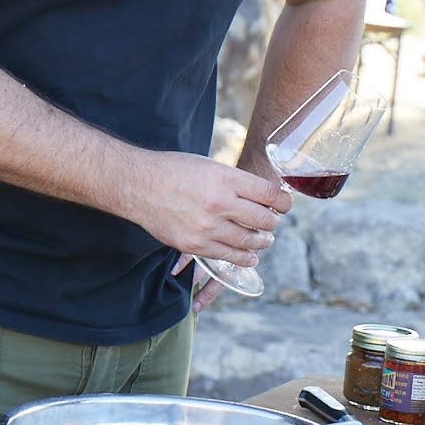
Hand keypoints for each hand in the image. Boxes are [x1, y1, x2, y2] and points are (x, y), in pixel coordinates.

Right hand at [134, 151, 289, 281]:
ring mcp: (207, 227)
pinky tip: (250, 255)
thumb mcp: (211, 166)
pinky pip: (228, 256)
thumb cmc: (175, 170)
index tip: (286, 204)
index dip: (284, 202)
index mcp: (226, 179)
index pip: (270, 195)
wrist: (138, 185)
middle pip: (264, 220)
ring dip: (262, 242)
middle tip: (274, 222)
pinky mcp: (195, 245)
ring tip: (265, 239)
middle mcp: (220, 203)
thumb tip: (262, 196)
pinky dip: (243, 257)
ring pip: (249, 241)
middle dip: (274, 223)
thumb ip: (236, 183)